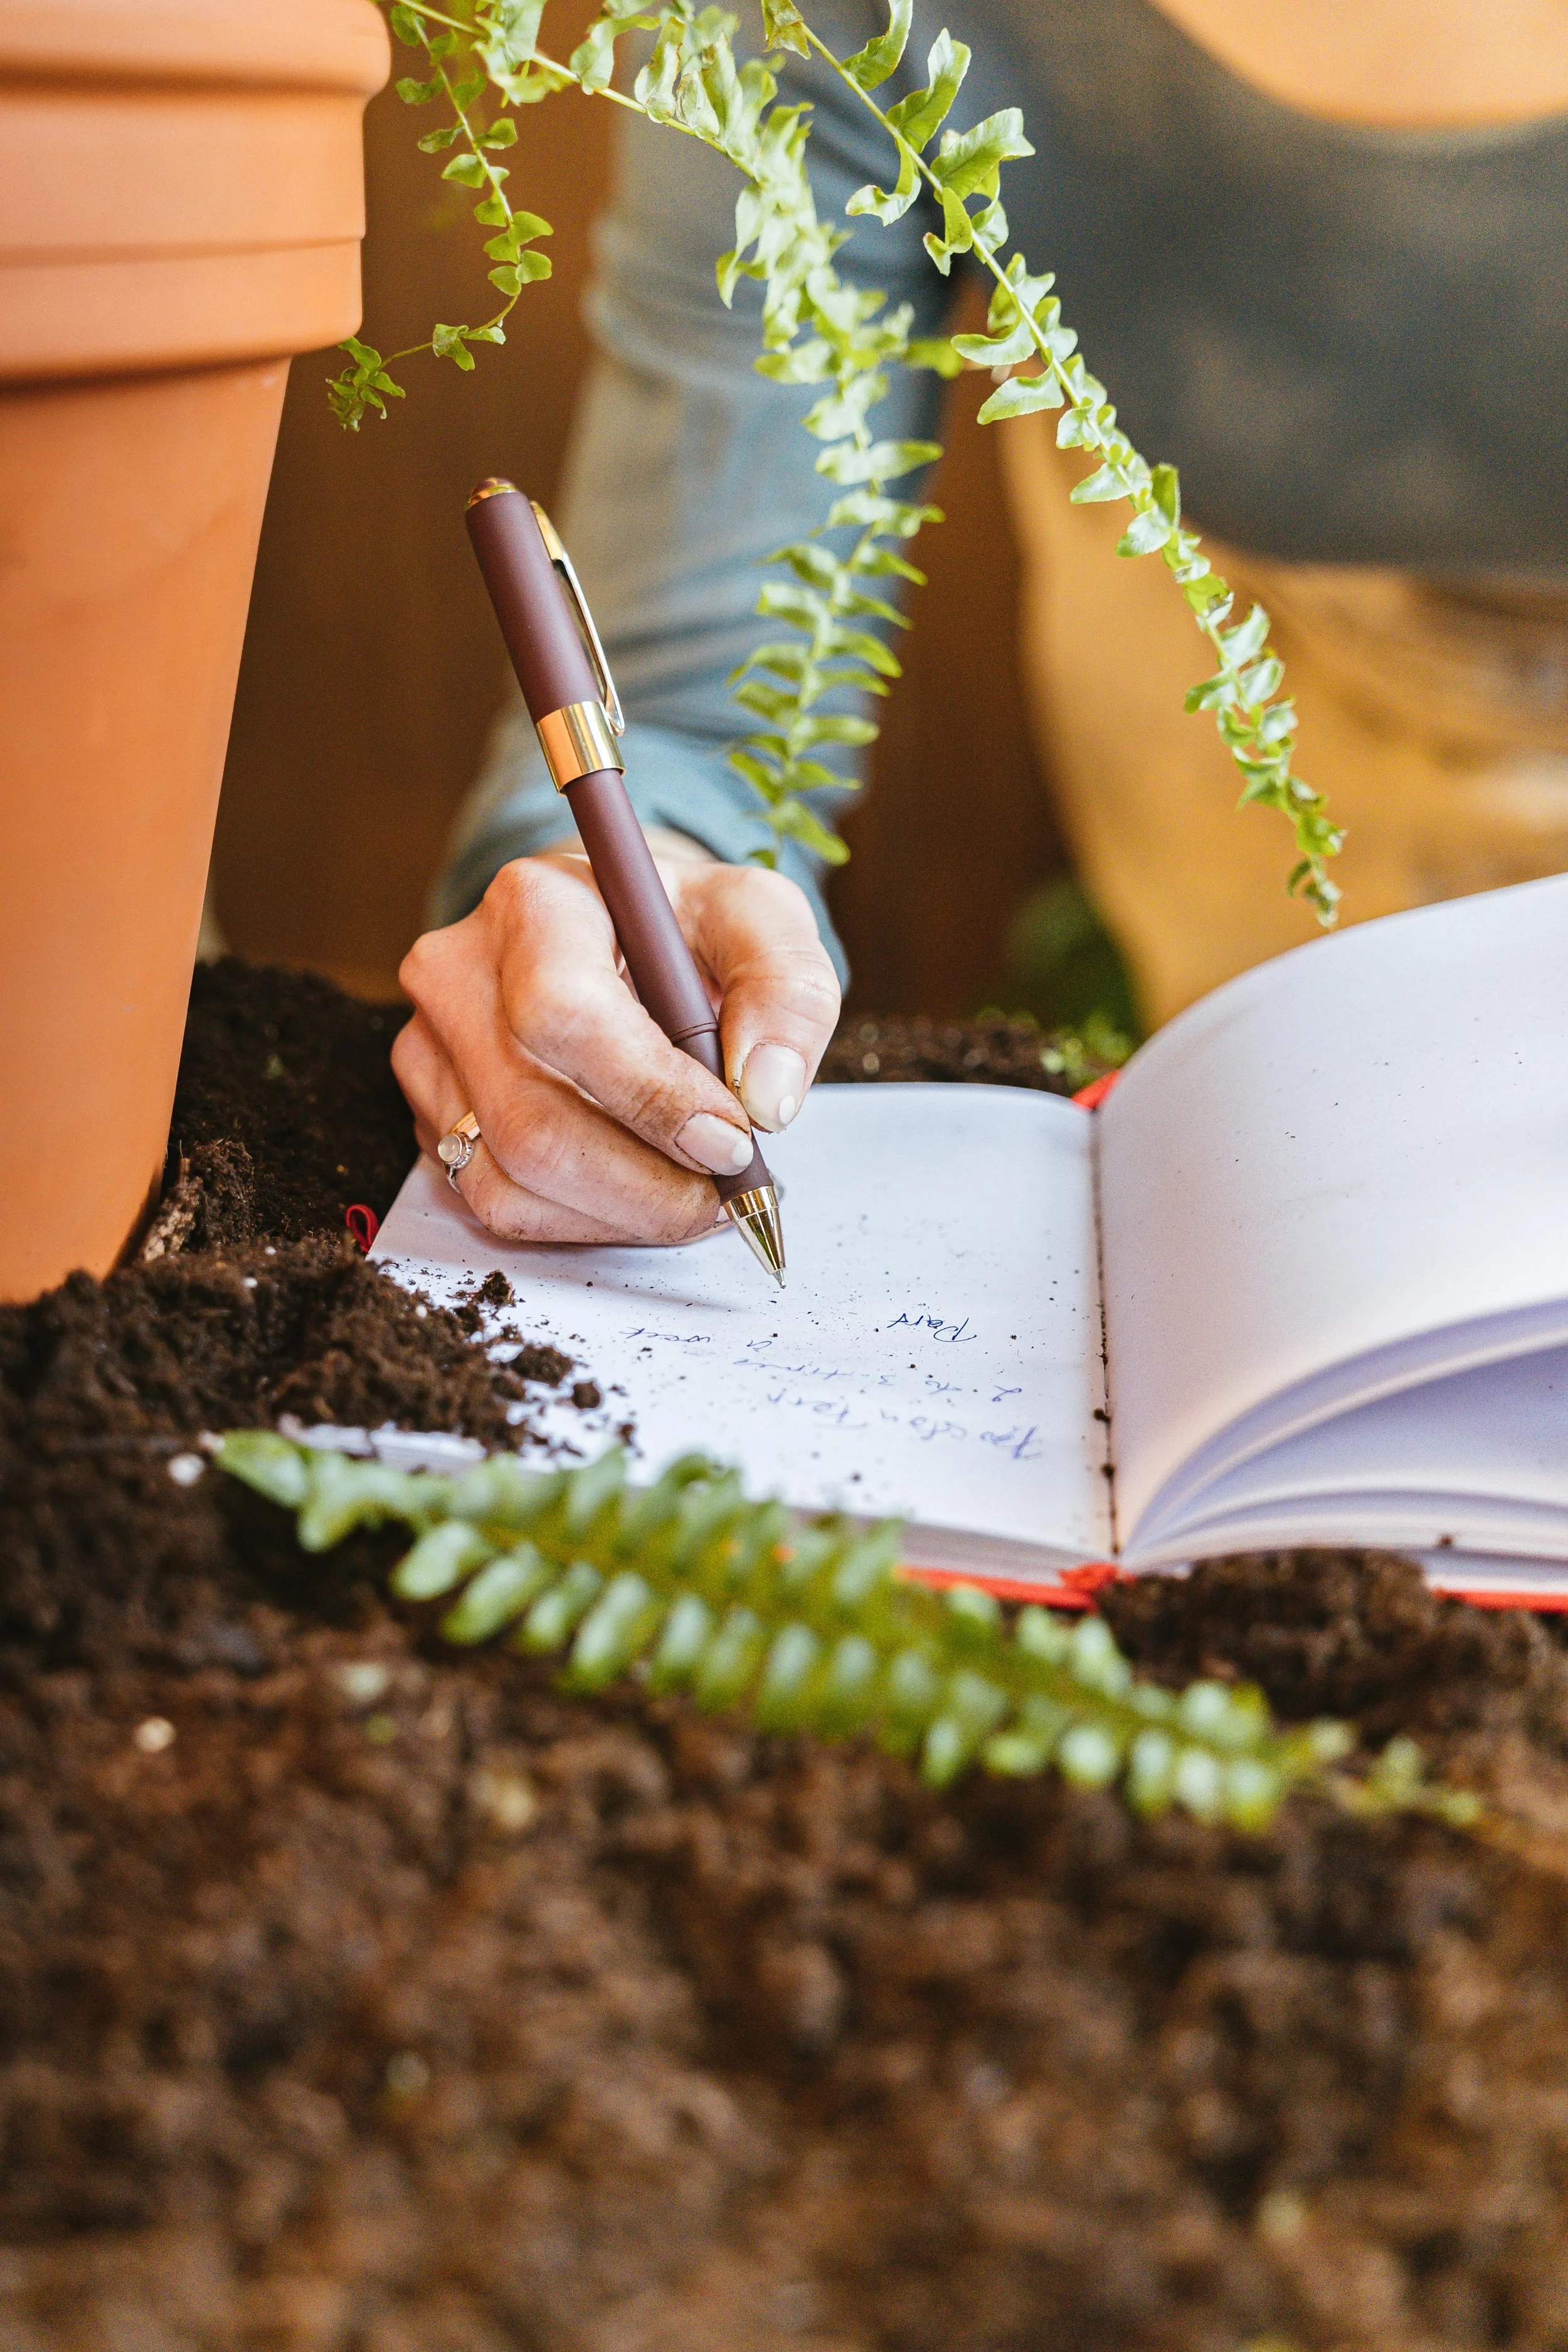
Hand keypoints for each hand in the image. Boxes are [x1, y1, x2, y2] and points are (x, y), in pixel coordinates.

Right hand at [393, 837, 839, 1244]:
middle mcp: (458, 974)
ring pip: (510, 1181)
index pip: (565, 1016)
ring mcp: (431, 1048)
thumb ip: (786, 993)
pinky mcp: (431, 1111)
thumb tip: (768, 1099)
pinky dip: (584, 1220)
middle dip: (649, 1186)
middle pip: (532, 1124)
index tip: (733, 1142)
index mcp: (535, 905)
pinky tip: (641, 1192)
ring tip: (695, 1195)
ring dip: (622, 1214)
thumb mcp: (760, 922)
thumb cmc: (684, 928)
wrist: (615, 932)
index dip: (652, 1098)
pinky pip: (496, 1201)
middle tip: (729, 1194)